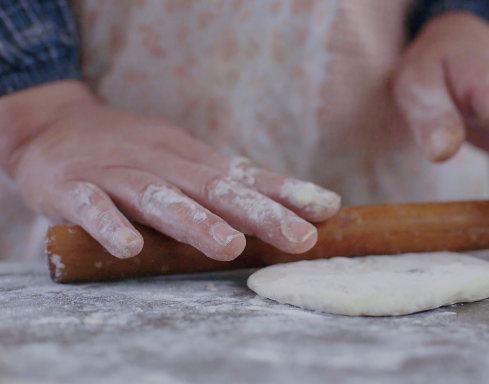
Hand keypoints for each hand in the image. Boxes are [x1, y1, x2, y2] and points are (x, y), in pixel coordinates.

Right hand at [0, 81, 339, 259]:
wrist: (52, 127)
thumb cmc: (132, 152)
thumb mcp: (184, 161)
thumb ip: (229, 184)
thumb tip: (290, 206)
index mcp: (190, 159)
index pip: (244, 177)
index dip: (285, 193)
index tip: (327, 209)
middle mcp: (162, 164)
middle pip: (214, 189)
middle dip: (259, 214)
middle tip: (297, 238)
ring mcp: (118, 175)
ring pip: (160, 198)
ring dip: (195, 222)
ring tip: (227, 246)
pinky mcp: (74, 188)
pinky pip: (93, 208)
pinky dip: (110, 225)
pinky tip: (130, 248)